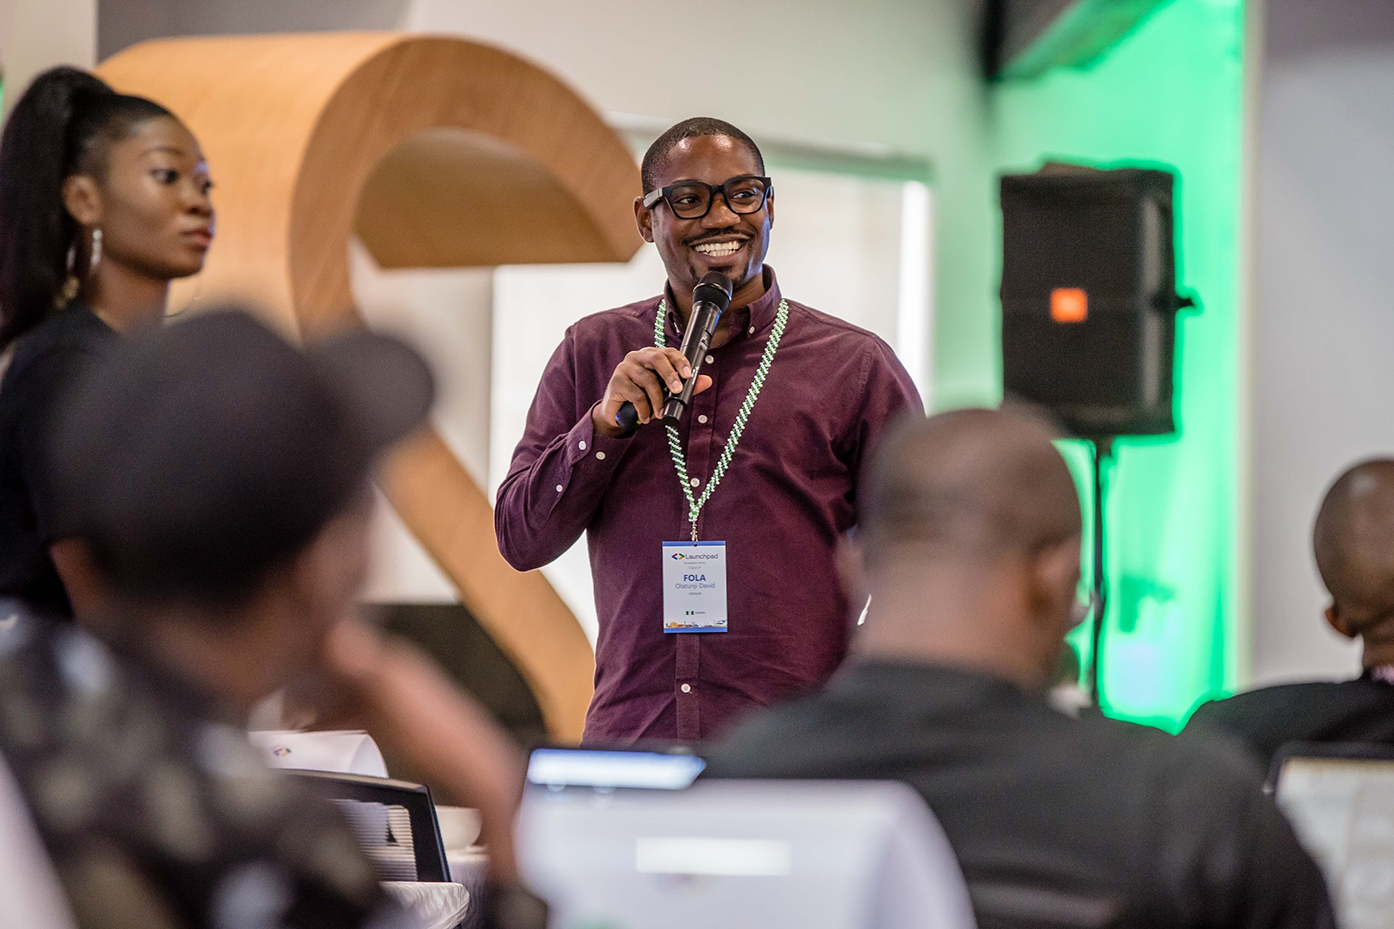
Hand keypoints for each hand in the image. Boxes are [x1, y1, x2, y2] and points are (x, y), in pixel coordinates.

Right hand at [593, 347, 712, 436]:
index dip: (680, 361)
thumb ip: (685, 386)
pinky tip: (646, 417)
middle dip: (670, 375)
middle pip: (657, 359)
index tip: (688, 375)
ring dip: (657, 400)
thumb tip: (706, 381)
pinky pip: (636, 395)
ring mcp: (625, 368)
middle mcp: (638, 357)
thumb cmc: (643, 398)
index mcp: (652, 356)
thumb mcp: (665, 393)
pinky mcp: (616, 382)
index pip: (668, 352)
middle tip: (678, 391)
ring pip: (648, 379)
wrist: (618, 413)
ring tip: (660, 414)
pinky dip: (644, 409)